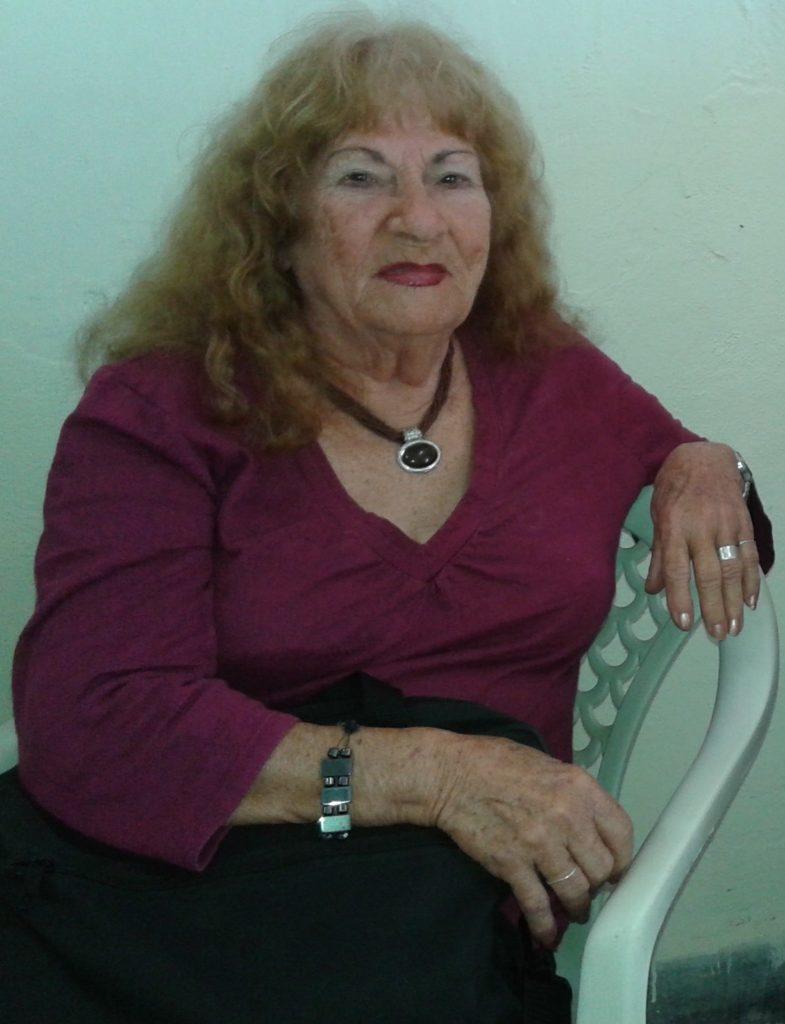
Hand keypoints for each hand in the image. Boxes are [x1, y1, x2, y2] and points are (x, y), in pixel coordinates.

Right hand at [432, 734, 632, 948]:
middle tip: (589, 886)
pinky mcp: (512, 864)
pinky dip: (545, 926)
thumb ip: (573, 794)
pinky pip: (538, 905)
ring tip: (574, 910)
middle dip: (598, 882)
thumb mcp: (547, 765)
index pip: (621, 832)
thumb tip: (589, 825)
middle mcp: (566, 816)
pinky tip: (548, 936)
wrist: (448, 774)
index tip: (614, 867)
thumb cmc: (495, 762)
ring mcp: (539, 843)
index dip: (621, 857)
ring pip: (576, 891)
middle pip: (602, 868)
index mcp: (579, 787)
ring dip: (577, 906)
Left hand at [645, 442, 759, 639]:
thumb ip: (659, 556)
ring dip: (734, 602)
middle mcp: (701, 528)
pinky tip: (750, 601)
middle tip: (716, 635)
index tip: (684, 624)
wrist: (704, 457)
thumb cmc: (674, 487)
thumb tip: (654, 590)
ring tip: (734, 626)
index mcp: (674, 527)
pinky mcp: (743, 523)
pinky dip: (751, 580)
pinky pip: (749, 555)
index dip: (681, 598)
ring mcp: (725, 525)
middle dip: (713, 609)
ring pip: (732, 569)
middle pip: (709, 575)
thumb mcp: (657, 516)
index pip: (677, 569)